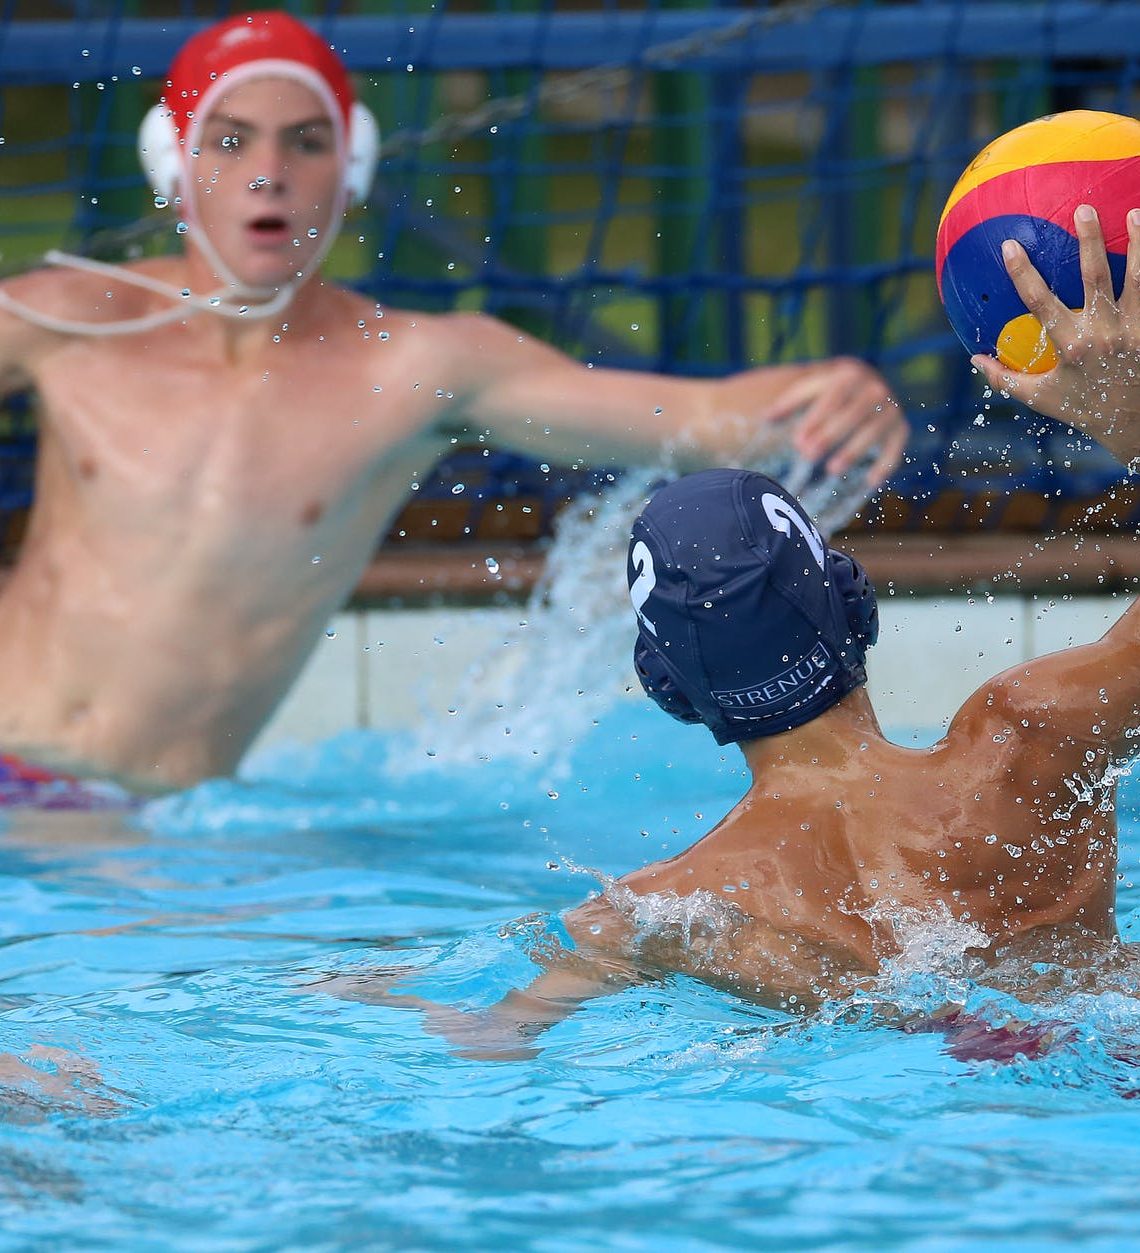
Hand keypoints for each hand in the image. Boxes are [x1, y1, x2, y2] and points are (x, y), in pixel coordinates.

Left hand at [760, 356, 906, 486]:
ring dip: (854, 451)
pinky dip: (885, 464)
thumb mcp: (810, 392)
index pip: (832, 397)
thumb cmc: (827, 394)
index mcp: (850, 375)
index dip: (815, 419)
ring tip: (832, 470)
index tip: (797, 441)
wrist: (865, 388)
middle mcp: (874, 388)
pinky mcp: (901, 429)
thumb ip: (790, 402)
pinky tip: (870, 482)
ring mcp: (890, 408)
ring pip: (873, 431)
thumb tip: (767, 418)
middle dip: (830, 435)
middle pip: (852, 414)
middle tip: (808, 456)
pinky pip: (895, 448)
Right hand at [971, 205, 1139, 465]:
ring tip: (1134, 213)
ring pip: (1137, 278)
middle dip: (1088, 241)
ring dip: (1137, 244)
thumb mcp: (1040, 399)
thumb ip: (1005, 378)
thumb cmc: (1084, 409)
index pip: (1041, 303)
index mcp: (1072, 348)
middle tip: (1083, 208)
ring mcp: (1133, 331)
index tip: (1011, 245)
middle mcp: (1104, 335)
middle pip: (1095, 278)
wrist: (1133, 423)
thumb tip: (975, 359)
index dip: (1022, 273)